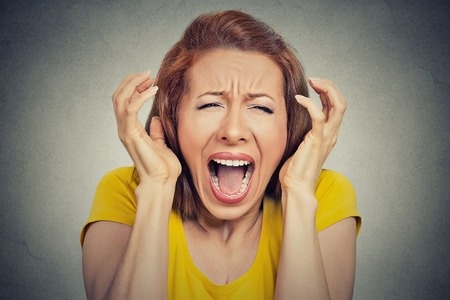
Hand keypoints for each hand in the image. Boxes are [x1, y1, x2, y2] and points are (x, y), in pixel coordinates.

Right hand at [112, 72, 180, 184]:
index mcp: (131, 130)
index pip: (124, 101)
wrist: (162, 183)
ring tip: (148, 77)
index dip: (134, 87)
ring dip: (133, 84)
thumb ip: (157, 132)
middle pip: (118, 96)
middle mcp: (125, 129)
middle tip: (147, 74)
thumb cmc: (163, 168)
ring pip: (120, 100)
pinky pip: (130, 109)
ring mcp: (126, 132)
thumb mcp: (162, 144)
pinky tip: (153, 90)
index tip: (149, 79)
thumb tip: (157, 120)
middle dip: (131, 81)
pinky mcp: (131, 134)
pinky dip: (140, 96)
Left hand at [279, 78, 345, 197]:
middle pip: (342, 102)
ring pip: (338, 105)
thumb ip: (301, 133)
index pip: (336, 106)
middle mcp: (331, 134)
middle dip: (330, 86)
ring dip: (327, 89)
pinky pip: (319, 116)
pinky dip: (310, 103)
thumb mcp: (299, 146)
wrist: (296, 188)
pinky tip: (299, 99)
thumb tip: (290, 123)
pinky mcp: (316, 140)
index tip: (314, 84)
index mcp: (329, 134)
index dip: (328, 92)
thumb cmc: (295, 170)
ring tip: (313, 81)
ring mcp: (326, 137)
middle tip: (315, 79)